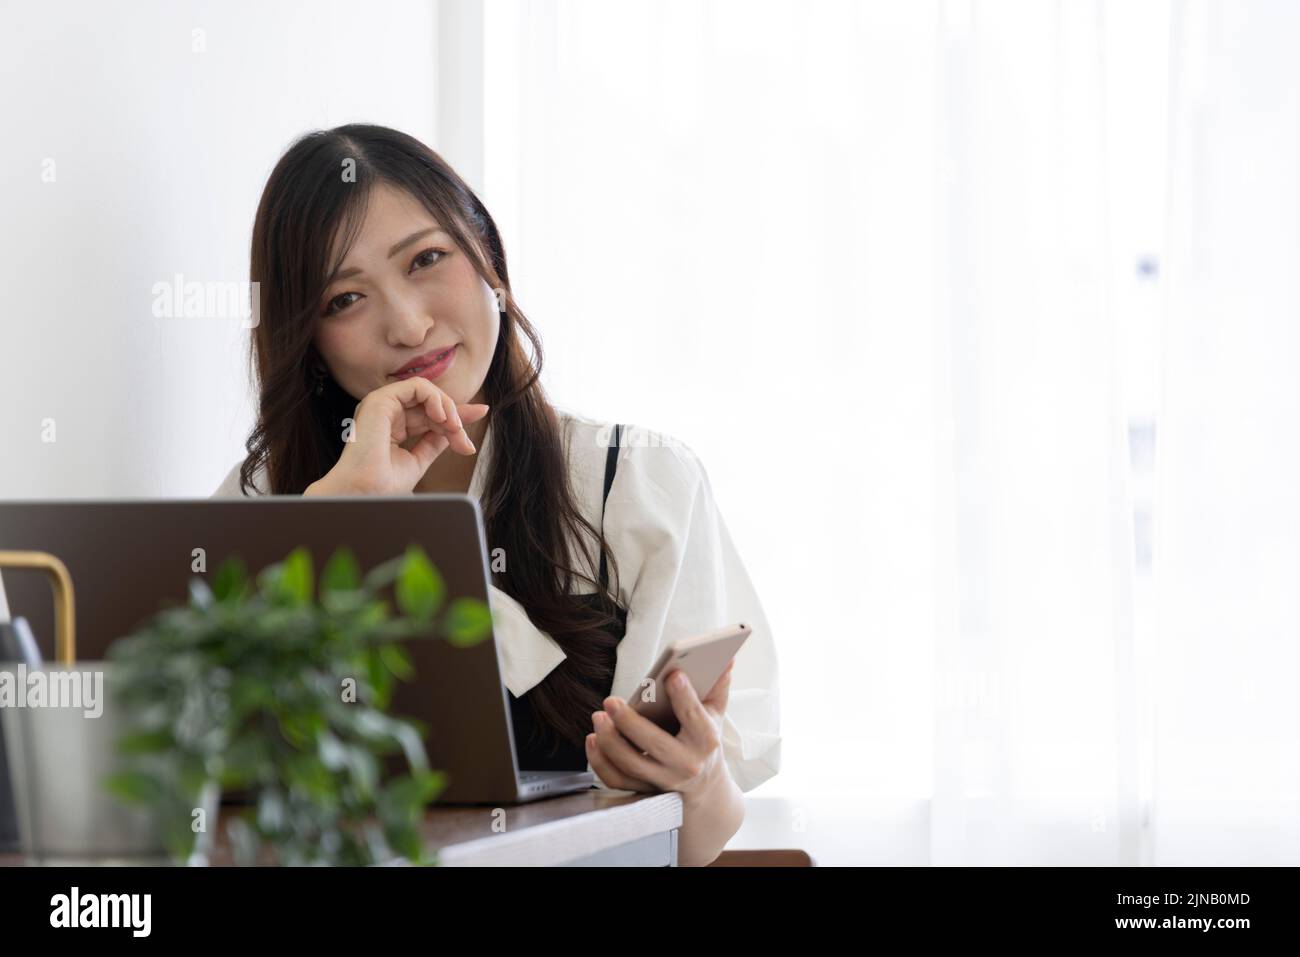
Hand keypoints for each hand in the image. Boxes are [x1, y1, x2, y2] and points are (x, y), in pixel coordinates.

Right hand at [306, 377, 488, 495]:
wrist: (364, 494)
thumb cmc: (382, 486)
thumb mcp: (418, 461)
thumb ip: (434, 443)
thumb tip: (455, 432)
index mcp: (391, 426)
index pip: (430, 414)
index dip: (457, 414)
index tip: (481, 413)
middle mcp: (386, 413)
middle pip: (432, 404)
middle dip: (456, 419)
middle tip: (466, 442)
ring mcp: (382, 405)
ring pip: (427, 392)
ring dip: (448, 408)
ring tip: (454, 429)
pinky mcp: (380, 399)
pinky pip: (417, 387)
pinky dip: (435, 399)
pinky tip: (441, 417)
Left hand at [585, 659, 734, 803]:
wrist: (704, 786)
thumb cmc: (705, 740)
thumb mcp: (715, 714)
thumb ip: (718, 686)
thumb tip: (727, 659)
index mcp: (706, 740)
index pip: (695, 717)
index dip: (684, 697)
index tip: (672, 675)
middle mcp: (686, 764)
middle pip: (655, 744)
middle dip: (630, 722)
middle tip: (611, 701)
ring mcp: (663, 779)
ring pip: (631, 764)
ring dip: (610, 741)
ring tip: (598, 717)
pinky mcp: (644, 788)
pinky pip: (617, 779)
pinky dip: (600, 762)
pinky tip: (593, 739)